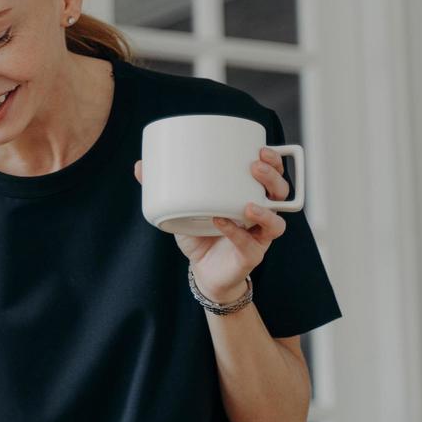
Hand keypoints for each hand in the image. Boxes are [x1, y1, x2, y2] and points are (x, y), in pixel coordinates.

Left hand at [133, 147, 290, 300]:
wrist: (203, 272)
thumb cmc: (200, 235)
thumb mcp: (182, 207)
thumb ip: (165, 187)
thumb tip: (140, 166)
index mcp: (250, 197)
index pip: (273, 175)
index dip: (274, 161)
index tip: (261, 149)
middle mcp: (261, 215)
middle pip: (281, 193)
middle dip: (272, 177)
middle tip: (255, 166)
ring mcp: (258, 236)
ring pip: (276, 221)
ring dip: (265, 209)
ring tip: (249, 203)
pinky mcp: (250, 255)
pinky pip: (249, 243)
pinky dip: (236, 232)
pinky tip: (222, 221)